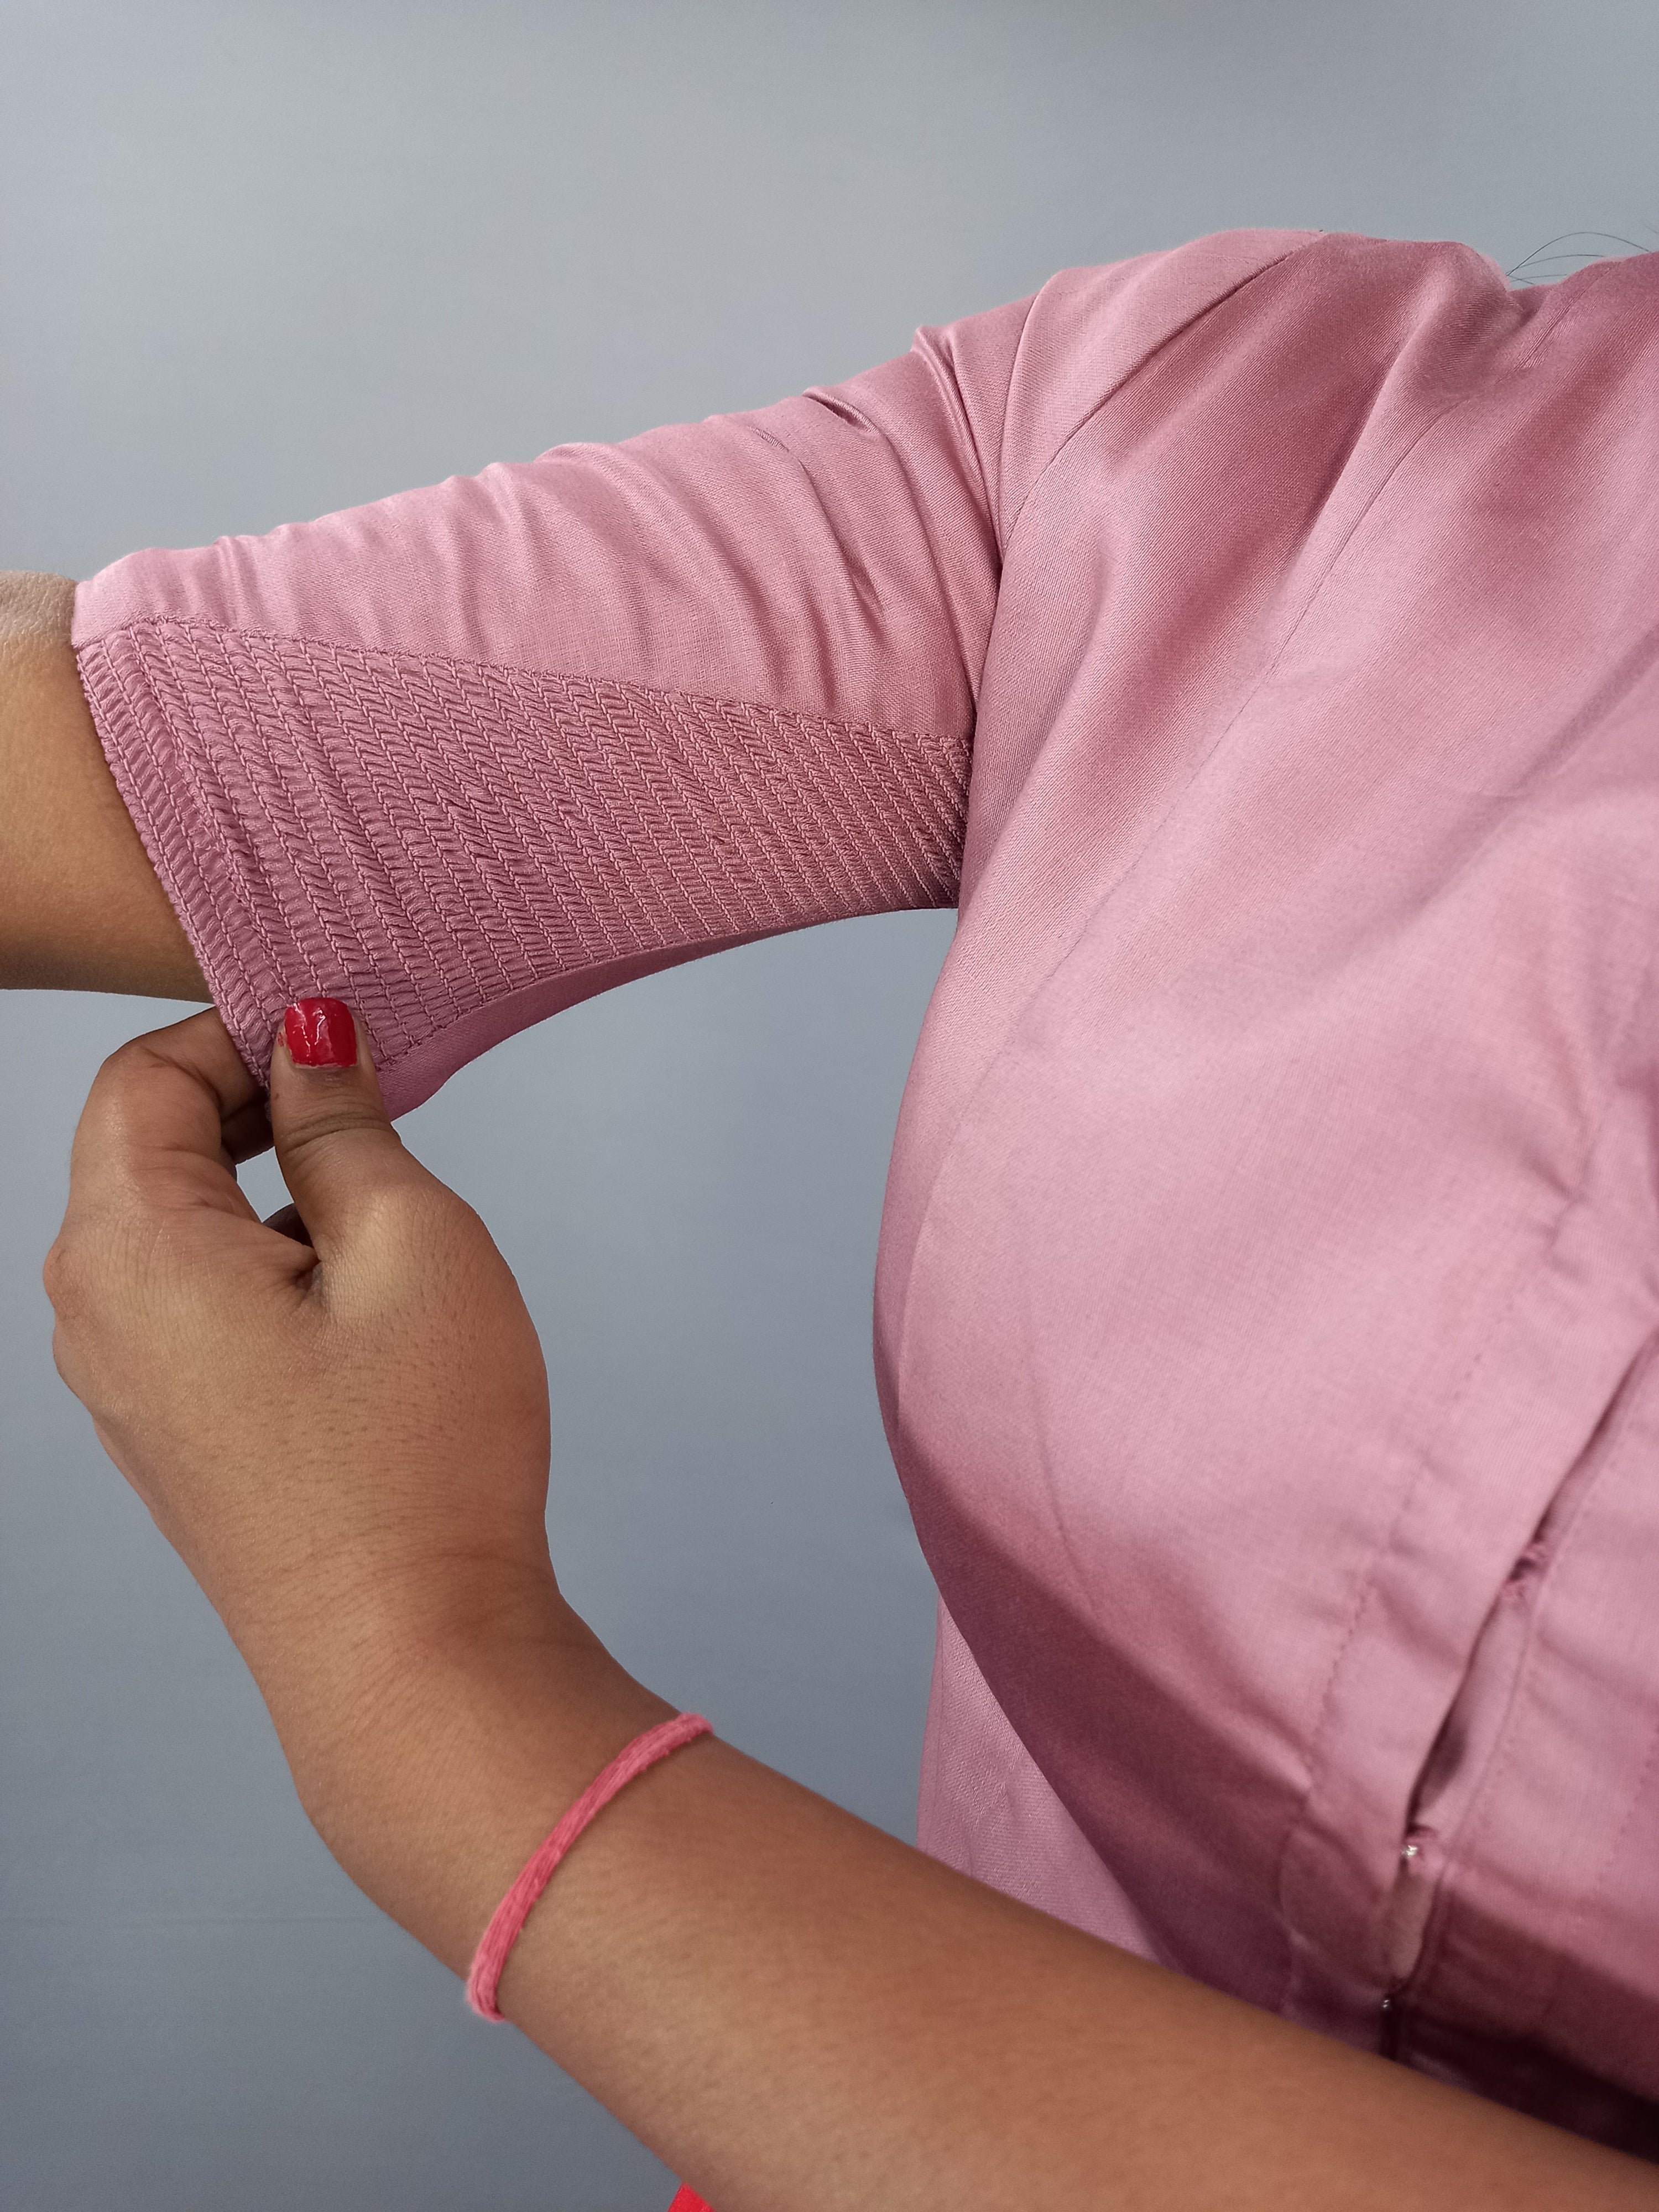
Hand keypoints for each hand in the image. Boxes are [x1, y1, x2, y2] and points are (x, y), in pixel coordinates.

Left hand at [45, 1002, 574, 1792]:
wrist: (409, 1654)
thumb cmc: (416, 1461)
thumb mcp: (410, 1244)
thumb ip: (344, 1124)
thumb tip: (311, 1037)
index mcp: (129, 1249)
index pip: (143, 1076)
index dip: (241, 1028)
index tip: (344, 1030)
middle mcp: (93, 1315)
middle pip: (142, 1146)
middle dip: (252, 1099)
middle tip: (376, 1094)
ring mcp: (122, 1385)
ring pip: (167, 1224)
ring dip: (261, 1180)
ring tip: (378, 1194)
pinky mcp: (169, 1432)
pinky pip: (186, 1299)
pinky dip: (256, 1254)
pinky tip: (350, 1282)